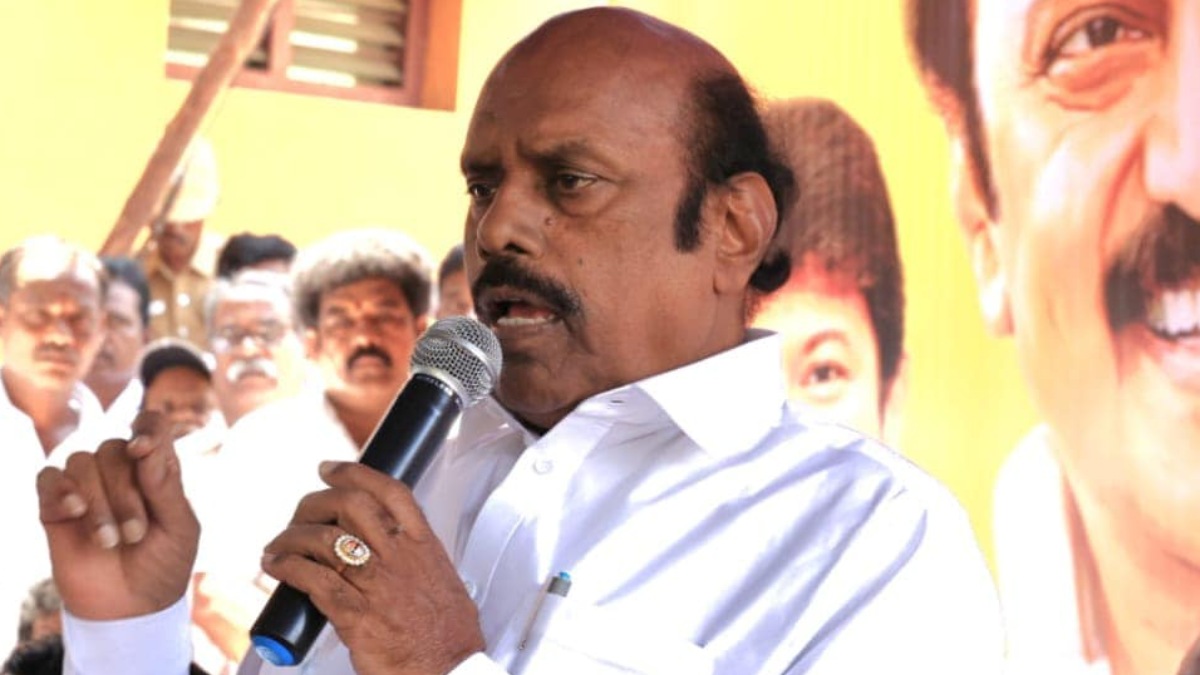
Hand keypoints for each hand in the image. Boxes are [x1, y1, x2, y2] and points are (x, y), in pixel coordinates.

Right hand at [37, 411, 199, 619]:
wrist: (131, 608)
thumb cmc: (163, 564)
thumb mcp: (179, 528)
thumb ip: (165, 486)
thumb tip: (142, 445)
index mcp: (157, 467)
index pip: (151, 424)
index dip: (147, 428)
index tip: (143, 450)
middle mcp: (120, 469)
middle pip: (114, 448)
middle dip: (126, 493)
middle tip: (136, 535)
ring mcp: (87, 486)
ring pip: (82, 463)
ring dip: (98, 504)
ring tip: (109, 542)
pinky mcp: (56, 507)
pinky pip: (48, 478)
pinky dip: (60, 491)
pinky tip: (75, 511)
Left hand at [262, 461, 484, 674]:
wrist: (449, 672)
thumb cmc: (448, 635)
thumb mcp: (443, 579)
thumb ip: (417, 558)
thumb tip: (392, 547)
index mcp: (424, 546)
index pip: (390, 492)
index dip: (355, 473)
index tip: (330, 469)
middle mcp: (400, 558)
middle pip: (351, 507)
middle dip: (316, 503)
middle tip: (300, 513)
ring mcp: (377, 585)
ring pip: (326, 540)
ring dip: (292, 537)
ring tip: (278, 546)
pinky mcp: (356, 616)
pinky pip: (313, 580)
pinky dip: (288, 567)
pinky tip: (276, 566)